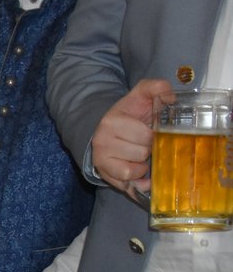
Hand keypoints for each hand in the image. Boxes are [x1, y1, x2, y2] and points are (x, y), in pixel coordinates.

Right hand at [91, 79, 170, 197]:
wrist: (108, 128)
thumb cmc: (130, 114)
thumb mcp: (141, 95)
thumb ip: (157, 87)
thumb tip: (171, 98)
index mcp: (111, 122)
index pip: (145, 135)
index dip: (155, 135)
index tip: (152, 131)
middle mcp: (101, 142)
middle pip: (141, 153)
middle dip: (149, 150)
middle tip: (147, 144)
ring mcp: (101, 160)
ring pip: (132, 171)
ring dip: (143, 166)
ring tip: (142, 157)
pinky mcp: (104, 175)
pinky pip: (126, 185)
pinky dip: (138, 182)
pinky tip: (143, 176)